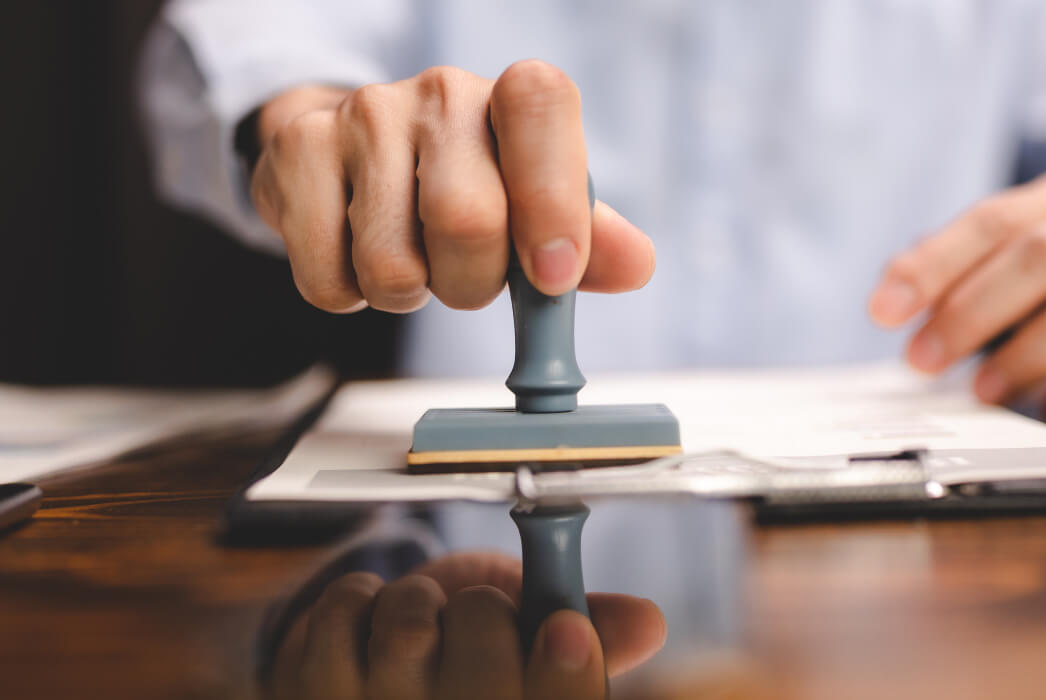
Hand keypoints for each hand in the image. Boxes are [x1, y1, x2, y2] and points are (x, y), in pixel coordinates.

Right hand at [250, 61, 654, 313]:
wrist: (352, 155)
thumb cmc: (461, 184)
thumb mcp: (532, 206)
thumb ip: (589, 240)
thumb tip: (635, 265)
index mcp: (509, 97)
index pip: (541, 106)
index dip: (551, 199)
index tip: (552, 276)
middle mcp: (439, 92)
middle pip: (466, 220)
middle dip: (471, 285)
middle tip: (464, 276)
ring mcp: (362, 116)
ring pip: (392, 264)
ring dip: (409, 294)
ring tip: (410, 258)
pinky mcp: (297, 151)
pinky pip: (328, 279)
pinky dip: (350, 295)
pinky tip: (356, 254)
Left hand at [268, 552, 666, 699]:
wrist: (376, 679)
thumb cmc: (473, 665)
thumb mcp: (538, 651)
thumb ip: (593, 634)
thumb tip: (647, 620)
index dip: (565, 678)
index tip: (567, 630)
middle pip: (485, 678)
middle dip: (486, 617)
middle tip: (480, 617)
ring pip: (410, 630)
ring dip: (419, 600)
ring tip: (421, 622)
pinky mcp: (310, 695)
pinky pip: (346, 608)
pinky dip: (362, 597)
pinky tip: (368, 629)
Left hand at [869, 169, 1045, 405]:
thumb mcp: (1028, 263)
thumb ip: (963, 269)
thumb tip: (892, 287)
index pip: (995, 220)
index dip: (934, 264)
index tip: (883, 310)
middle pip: (1044, 253)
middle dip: (973, 310)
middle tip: (923, 360)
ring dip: (1030, 350)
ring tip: (984, 391)